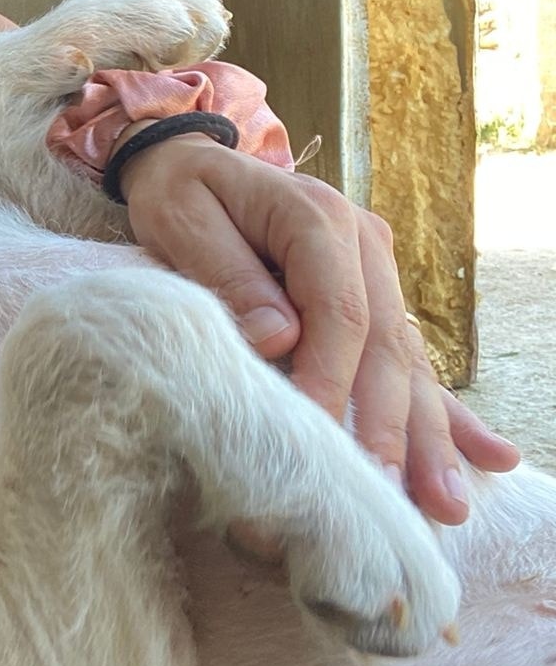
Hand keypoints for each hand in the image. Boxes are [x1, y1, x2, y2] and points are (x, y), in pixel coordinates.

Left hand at [117, 134, 519, 524]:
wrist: (186, 160)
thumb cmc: (178, 192)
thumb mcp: (183, 219)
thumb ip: (229, 274)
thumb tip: (280, 338)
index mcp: (318, 218)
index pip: (338, 314)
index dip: (330, 381)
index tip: (315, 441)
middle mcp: (362, 243)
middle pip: (384, 346)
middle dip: (388, 428)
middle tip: (385, 498)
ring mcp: (375, 270)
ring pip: (406, 362)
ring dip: (426, 436)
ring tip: (445, 505)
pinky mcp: (372, 295)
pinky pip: (407, 360)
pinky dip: (441, 412)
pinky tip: (489, 458)